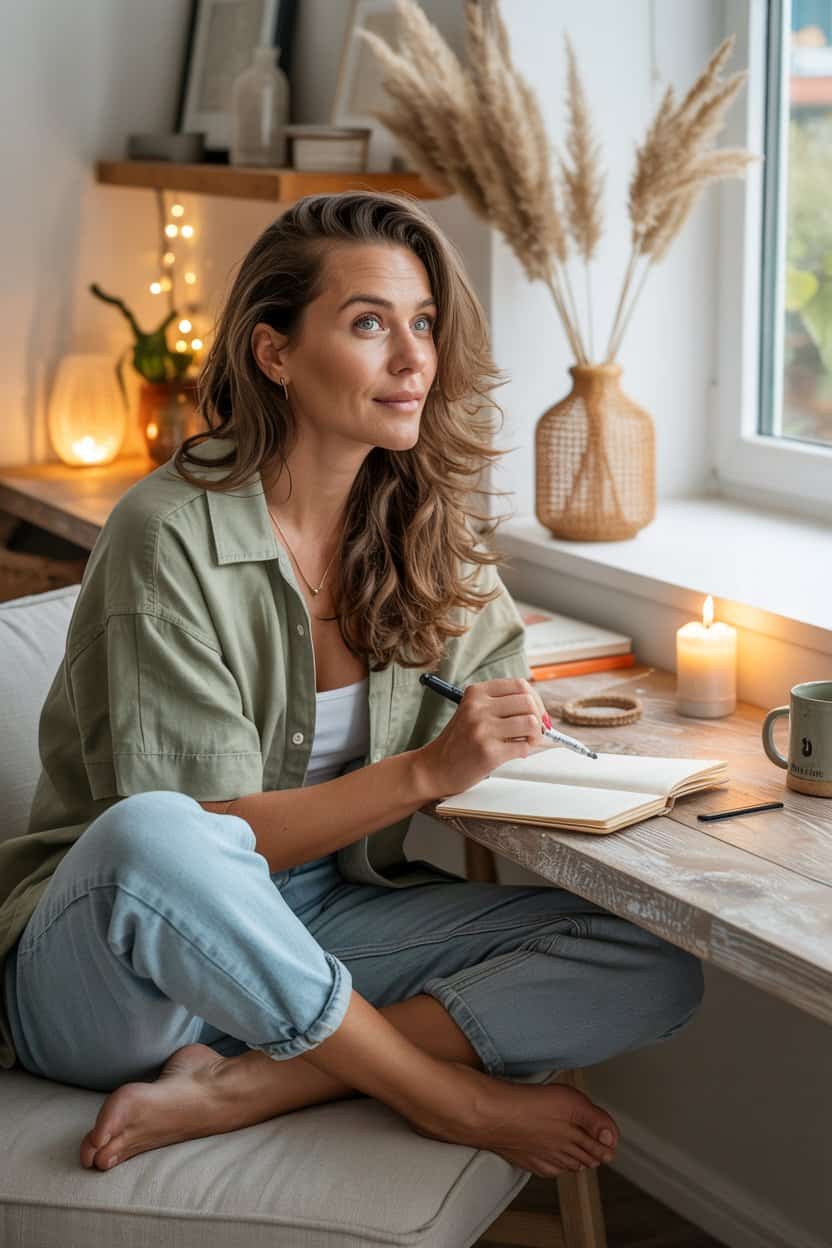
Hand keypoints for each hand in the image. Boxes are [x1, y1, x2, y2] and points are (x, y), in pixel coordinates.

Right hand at [415, 676, 548, 800]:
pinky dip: (525, 751)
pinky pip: (523, 747)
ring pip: (531, 723)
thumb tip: (540, 711)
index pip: (520, 685)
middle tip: (534, 731)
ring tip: (526, 742)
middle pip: (528, 702)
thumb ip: (501, 705)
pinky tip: (514, 753)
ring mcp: (482, 729)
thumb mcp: (473, 712)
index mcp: (476, 693)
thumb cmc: (459, 741)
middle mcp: (478, 707)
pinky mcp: (488, 752)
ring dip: (535, 736)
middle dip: (539, 718)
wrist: (435, 768)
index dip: (535, 700)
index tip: (536, 713)